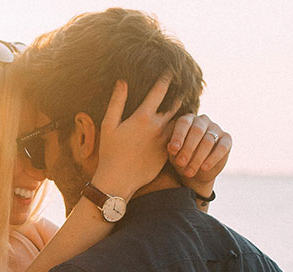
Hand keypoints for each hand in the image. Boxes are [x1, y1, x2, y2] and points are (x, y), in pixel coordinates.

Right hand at [93, 77, 180, 199]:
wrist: (118, 180)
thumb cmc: (110, 152)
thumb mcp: (108, 125)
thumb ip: (117, 102)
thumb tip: (122, 81)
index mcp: (143, 117)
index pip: (159, 91)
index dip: (166, 79)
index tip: (171, 70)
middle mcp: (158, 128)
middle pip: (176, 105)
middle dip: (180, 94)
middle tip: (184, 85)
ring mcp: (165, 142)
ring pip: (179, 123)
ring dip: (182, 115)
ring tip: (184, 107)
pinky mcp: (167, 155)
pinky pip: (178, 139)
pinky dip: (180, 133)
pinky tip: (181, 130)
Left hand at [167, 114, 231, 196]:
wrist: (197, 172)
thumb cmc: (183, 160)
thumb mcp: (174, 156)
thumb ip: (173, 150)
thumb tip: (171, 146)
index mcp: (188, 120)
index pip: (184, 123)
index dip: (179, 135)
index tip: (174, 149)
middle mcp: (202, 121)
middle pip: (197, 131)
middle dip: (188, 148)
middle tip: (181, 163)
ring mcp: (216, 128)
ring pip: (208, 141)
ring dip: (198, 158)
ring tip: (189, 172)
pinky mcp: (227, 139)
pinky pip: (221, 147)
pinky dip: (212, 159)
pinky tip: (204, 168)